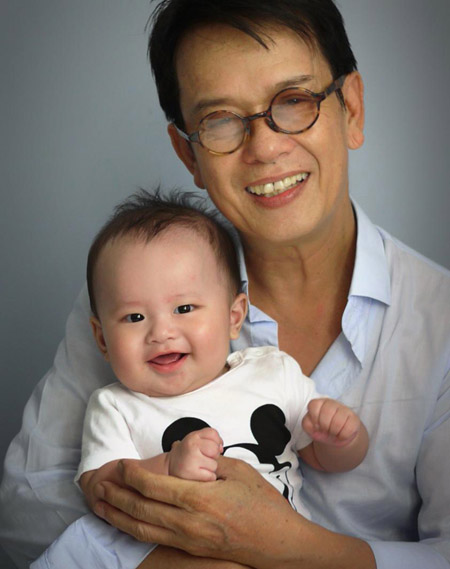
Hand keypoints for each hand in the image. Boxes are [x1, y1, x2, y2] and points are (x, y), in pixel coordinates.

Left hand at [93, 456, 374, 568]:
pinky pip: (155, 539)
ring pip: (142, 529)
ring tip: (99, 504)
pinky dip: (134, 530)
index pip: (154, 487)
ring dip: (117, 516)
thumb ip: (212, 462)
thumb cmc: (264, 505)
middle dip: (116, 494)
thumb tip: (192, 455)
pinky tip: (125, 523)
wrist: (280, 544)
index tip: (121, 464)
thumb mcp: (241, 472)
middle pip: (141, 509)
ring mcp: (188, 540)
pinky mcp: (191, 550)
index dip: (133, 475)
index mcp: (199, 499)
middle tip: (98, 482)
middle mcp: (187, 523)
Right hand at [168, 427, 222, 480]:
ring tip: (198, 466)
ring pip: (214, 465)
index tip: (211, 446)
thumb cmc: (185, 454)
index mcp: (193, 437)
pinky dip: (207, 477)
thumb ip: (210, 439)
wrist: (169, 466)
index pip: (213, 433)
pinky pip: (211, 476)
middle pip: (215, 450)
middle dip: (213, 456)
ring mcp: (191, 460)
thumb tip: (221, 448)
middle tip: (203, 458)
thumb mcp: (195, 440)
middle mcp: (192, 447)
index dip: (216, 441)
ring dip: (209, 468)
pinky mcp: (192, 474)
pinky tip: (198, 474)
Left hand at [302, 398, 360, 446]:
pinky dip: (343, 436)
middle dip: (324, 426)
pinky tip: (341, 434)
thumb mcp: (311, 428)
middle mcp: (331, 403)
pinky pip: (348, 429)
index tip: (316, 425)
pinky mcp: (354, 418)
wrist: (338, 436)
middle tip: (326, 430)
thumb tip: (315, 425)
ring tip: (333, 433)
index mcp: (319, 403)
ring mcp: (344, 409)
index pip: (313, 405)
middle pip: (326, 413)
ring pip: (337, 422)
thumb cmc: (322, 430)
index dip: (314, 418)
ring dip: (333, 432)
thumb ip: (307, 424)